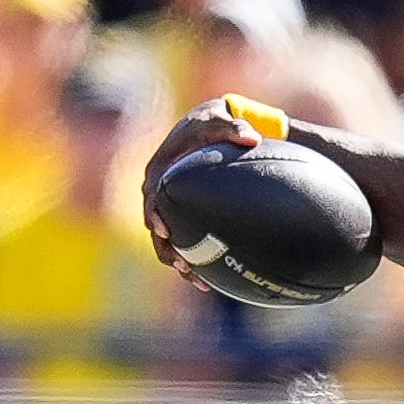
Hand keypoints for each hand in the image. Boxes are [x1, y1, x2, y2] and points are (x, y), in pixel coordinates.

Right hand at [141, 100, 265, 290]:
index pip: (151, 195)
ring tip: (196, 279)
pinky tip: (208, 282)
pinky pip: (181, 242)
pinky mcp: (181, 215)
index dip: (155, 214)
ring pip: (164, 239)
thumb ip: (235, 128)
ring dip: (177, 261)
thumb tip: (252, 138)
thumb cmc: (215, 123)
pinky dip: (191, 261)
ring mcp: (169, 205)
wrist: (212, 128)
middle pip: (154, 224)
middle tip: (181, 264)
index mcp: (160, 168)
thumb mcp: (222, 121)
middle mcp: (159, 189)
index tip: (165, 231)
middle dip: (165, 247)